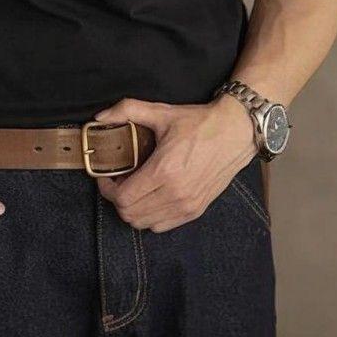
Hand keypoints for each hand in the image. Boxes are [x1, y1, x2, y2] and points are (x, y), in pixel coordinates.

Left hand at [95, 95, 255, 232]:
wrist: (236, 132)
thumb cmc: (198, 122)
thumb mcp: (161, 112)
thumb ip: (127, 110)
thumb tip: (101, 116)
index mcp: (164, 171)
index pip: (123, 198)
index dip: (107, 189)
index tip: (106, 176)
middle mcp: (175, 194)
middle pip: (130, 214)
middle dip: (117, 199)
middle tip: (117, 181)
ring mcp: (187, 205)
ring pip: (144, 224)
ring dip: (132, 209)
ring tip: (133, 189)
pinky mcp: (196, 210)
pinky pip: (162, 226)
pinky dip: (150, 217)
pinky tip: (150, 197)